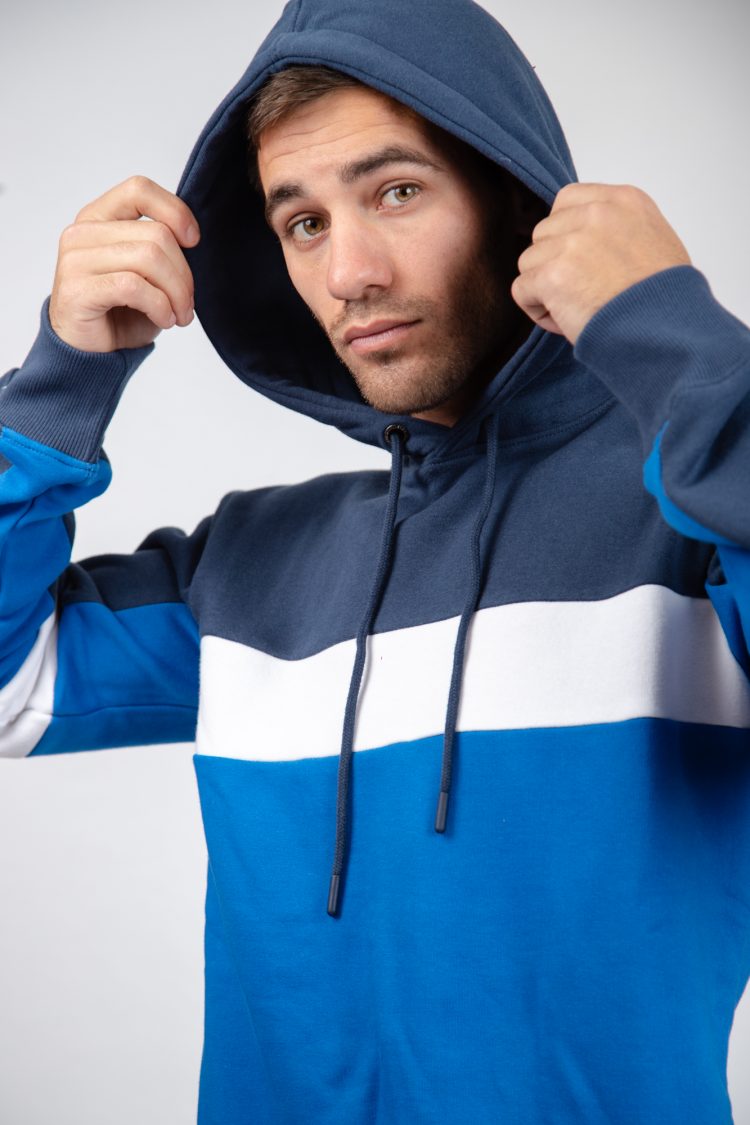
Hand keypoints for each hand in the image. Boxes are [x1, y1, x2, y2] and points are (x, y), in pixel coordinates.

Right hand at [49, 175, 199, 351]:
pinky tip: (164, 320)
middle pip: (156, 234)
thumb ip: (160, 247)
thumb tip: (191, 238)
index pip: (139, 190)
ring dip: (176, 294)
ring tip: (179, 315)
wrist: (91, 354)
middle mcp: (82, 233)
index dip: (175, 211)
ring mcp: (75, 260)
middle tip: (188, 304)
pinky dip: (160, 306)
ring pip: (149, 258)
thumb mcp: (147, 273)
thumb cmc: (121, 313)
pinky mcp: (77, 289)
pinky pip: (134, 287)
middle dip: (184, 274)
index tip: (194, 242)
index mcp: (99, 219)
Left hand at [511, 183, 691, 345]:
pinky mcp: (552, 275)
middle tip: (582, 292)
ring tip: (577, 309)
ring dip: (544, 288)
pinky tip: (564, 321)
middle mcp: (596, 214)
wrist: (664, 330)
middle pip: (544, 233)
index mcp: (623, 200)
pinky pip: (521, 289)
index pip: (568, 201)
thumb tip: (580, 240)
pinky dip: (536, 310)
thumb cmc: (663, 298)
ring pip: (530, 261)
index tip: (580, 262)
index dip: (565, 235)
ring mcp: (572, 243)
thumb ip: (616, 229)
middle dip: (554, 264)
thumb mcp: (653, 241)